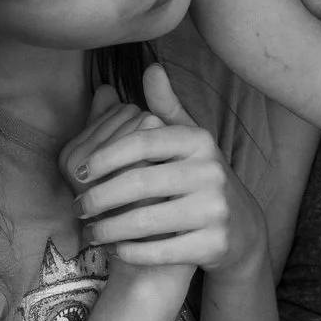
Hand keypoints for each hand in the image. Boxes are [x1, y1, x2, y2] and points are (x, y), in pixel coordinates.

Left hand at [67, 65, 264, 276]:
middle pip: (140, 183)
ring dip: (110, 229)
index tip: (78, 170)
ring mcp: (216, 210)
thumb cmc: (201, 176)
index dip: (106, 155)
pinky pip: (161, 251)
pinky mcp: (215, 245)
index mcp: (199, 141)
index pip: (143, 142)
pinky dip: (132, 252)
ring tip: (90, 231)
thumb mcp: (188, 140)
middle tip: (77, 206)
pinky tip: (115, 250)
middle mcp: (212, 172)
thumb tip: (151, 68)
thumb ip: (166, 107)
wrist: (242, 229)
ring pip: (147, 221)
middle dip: (99, 197)